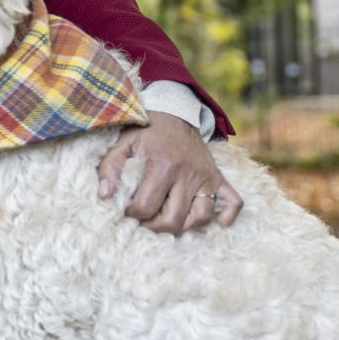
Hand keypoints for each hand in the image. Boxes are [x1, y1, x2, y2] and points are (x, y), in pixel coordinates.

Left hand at [96, 115, 242, 234]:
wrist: (175, 112)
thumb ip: (110, 168)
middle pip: (174, 219)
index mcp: (163, 165)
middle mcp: (188, 174)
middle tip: (145, 220)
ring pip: (202, 218)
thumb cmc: (147, 130)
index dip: (132, 213)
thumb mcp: (123, 143)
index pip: (146, 206)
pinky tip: (213, 222)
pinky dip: (225, 216)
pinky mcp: (219, 177)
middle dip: (155, 227)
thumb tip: (104, 196)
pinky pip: (233, 202)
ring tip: (167, 221)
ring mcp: (207, 177)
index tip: (127, 209)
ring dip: (183, 227)